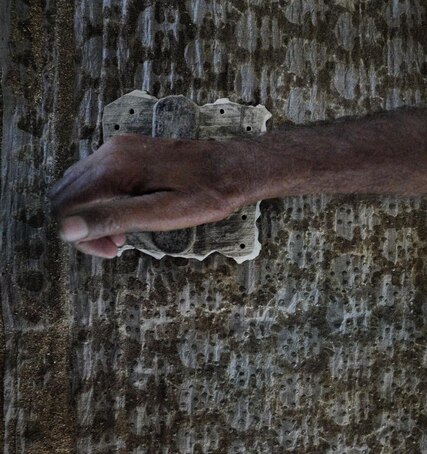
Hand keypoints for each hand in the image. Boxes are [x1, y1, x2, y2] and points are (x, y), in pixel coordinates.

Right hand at [48, 134, 253, 257]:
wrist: (234, 168)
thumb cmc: (206, 194)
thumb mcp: (162, 214)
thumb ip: (113, 219)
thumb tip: (65, 229)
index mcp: (115, 167)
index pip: (66, 204)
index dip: (79, 234)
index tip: (110, 251)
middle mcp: (111, 152)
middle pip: (68, 193)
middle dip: (83, 225)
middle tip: (116, 247)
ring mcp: (120, 148)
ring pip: (81, 186)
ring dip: (93, 214)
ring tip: (124, 235)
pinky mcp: (131, 151)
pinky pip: (99, 177)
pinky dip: (104, 200)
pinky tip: (129, 214)